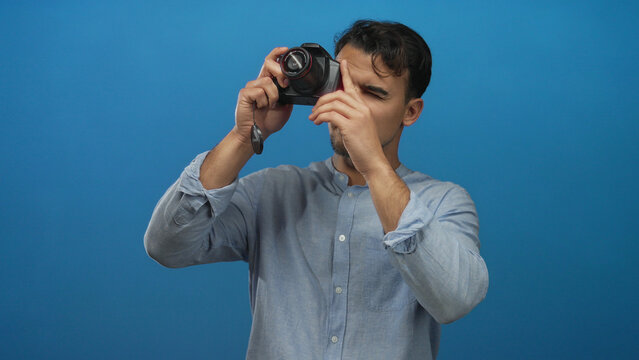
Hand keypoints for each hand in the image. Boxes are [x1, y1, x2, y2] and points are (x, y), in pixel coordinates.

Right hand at [233, 47, 292, 144]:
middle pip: (269, 64)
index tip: (285, 49)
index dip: (276, 54)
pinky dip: (264, 101)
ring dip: (273, 96)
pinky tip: (259, 108)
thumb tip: (296, 84)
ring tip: (269, 106)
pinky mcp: (244, 94)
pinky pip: (259, 91)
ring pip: (267, 81)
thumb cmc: (269, 120)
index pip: (270, 62)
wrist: (258, 133)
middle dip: (280, 73)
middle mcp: (258, 82)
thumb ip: (288, 93)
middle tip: (283, 86)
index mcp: (268, 82)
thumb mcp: (285, 105)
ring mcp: (250, 87)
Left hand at [308, 60, 386, 175]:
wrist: (373, 162)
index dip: (346, 74)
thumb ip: (347, 119)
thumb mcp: (357, 130)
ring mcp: (357, 117)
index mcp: (364, 108)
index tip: (342, 63)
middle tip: (314, 110)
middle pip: (338, 94)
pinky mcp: (351, 126)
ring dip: (319, 110)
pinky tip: (317, 122)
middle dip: (322, 100)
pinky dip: (321, 117)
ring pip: (333, 104)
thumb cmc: (364, 149)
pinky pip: (331, 115)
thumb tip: (331, 116)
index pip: (353, 87)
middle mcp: (362, 109)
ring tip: (313, 119)